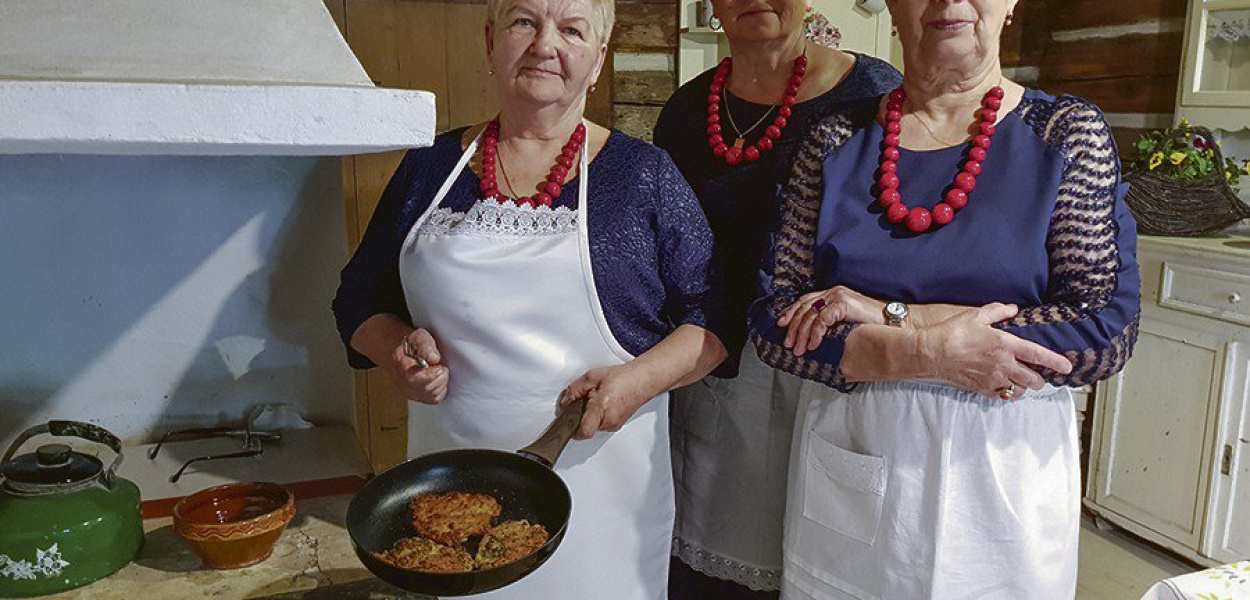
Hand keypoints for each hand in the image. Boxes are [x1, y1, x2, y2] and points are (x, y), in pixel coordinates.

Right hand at [385, 328, 448, 404]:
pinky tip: (436, 379)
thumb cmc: (414, 344)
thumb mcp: (420, 337)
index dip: (431, 374)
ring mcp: (409, 392)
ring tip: (437, 371)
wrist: (405, 353)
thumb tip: (434, 358)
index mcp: (400, 364)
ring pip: (432, 395)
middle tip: (439, 365)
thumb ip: (426, 346)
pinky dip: (440, 389)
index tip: (437, 363)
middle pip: (425, 389)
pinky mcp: (418, 398)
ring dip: (441, 382)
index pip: (414, 379)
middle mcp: (402, 382)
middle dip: (439, 376)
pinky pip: (435, 399)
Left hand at [560, 364, 655, 438]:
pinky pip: (602, 424)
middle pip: (586, 427)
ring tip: (598, 399)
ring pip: (594, 426)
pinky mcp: (618, 424)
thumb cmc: (623, 377)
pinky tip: (604, 403)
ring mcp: (615, 424)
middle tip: (586, 400)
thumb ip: (575, 390)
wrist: (643, 379)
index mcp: (602, 408)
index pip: (583, 431)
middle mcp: (609, 420)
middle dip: (581, 415)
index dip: (572, 427)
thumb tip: (565, 402)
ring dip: (591, 415)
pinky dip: (599, 416)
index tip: (567, 420)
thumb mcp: (593, 376)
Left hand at [779, 286, 884, 355]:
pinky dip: (815, 334)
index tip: (781, 325)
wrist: (892, 321)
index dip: (791, 312)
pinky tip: (814, 345)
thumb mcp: (846, 320)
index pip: (805, 301)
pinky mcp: (843, 304)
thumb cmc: (872, 324)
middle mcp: (833, 292)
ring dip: (802, 334)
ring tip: (799, 349)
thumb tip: (812, 337)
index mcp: (832, 294)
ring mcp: (838, 296)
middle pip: (804, 308)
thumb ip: (831, 322)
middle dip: (793, 328)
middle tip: (789, 344)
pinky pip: (822, 320)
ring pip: (810, 315)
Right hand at [915, 303, 1072, 399]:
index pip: (1038, 355)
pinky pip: (1002, 397)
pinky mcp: (982, 389)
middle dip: (1040, 378)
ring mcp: (993, 379)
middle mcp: (1003, 364)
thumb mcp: (976, 315)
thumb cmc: (953, 333)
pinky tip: (1004, 387)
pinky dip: (1007, 393)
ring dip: (1024, 387)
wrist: (932, 352)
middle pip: (1034, 379)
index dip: (1056, 362)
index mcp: (1005, 345)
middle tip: (1039, 375)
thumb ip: (998, 311)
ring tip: (1021, 381)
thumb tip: (1012, 309)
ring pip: (1020, 390)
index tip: (1067, 367)